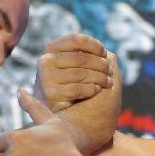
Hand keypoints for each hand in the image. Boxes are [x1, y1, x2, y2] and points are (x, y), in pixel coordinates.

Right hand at [28, 34, 121, 154]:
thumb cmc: (74, 86)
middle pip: (81, 58)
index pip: (77, 40)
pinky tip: (96, 90)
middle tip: (110, 72)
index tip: (105, 54)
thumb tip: (107, 54)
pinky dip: (91, 89)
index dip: (95, 46)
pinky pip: (78, 88)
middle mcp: (45, 61)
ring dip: (100, 78)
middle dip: (101, 65)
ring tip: (108, 82)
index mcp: (52, 49)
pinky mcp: (49, 94)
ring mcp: (45, 77)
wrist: (61, 115)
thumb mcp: (79, 66)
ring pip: (81, 73)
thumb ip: (90, 55)